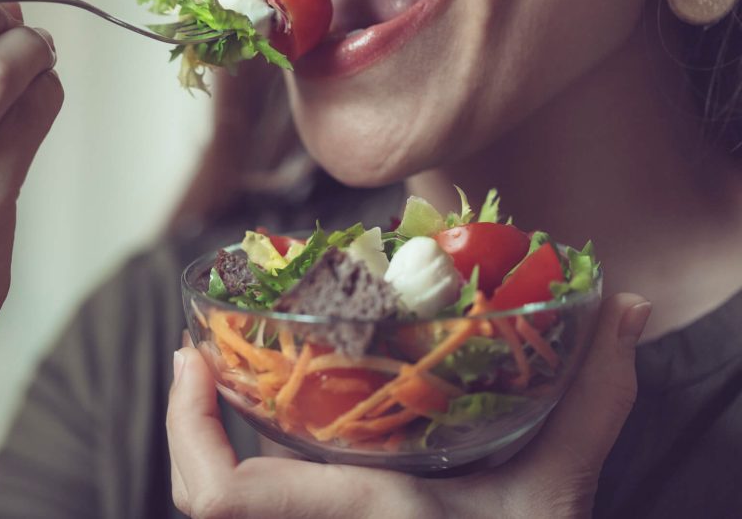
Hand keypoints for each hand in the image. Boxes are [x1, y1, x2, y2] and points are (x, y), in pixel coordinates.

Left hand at [167, 293, 650, 518]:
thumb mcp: (555, 497)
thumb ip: (590, 404)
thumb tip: (624, 309)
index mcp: (356, 517)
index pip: (223, 500)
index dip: (188, 433)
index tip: (189, 360)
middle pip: (201, 499)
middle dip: (183, 427)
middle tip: (192, 355)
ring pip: (220, 507)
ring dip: (203, 443)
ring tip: (213, 376)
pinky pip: (255, 512)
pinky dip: (237, 469)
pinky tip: (261, 426)